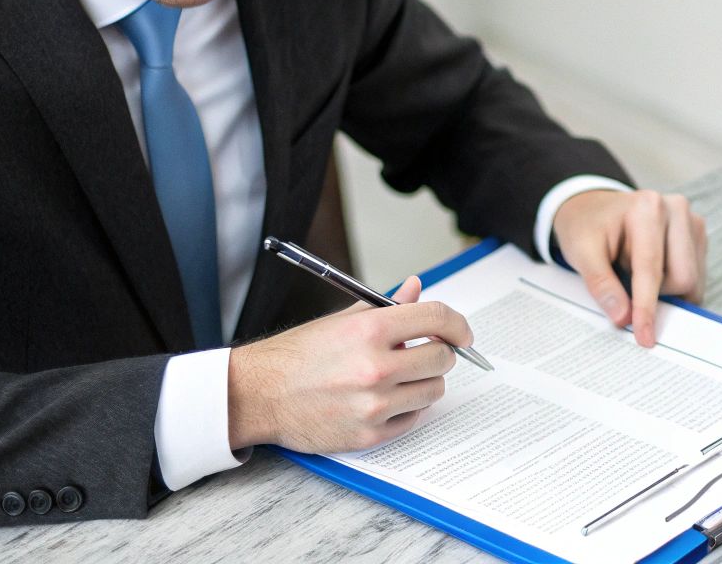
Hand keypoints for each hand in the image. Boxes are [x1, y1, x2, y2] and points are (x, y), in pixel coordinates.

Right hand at [226, 276, 470, 452]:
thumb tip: (417, 288)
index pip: (437, 318)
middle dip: (438, 353)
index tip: (462, 333)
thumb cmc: (299, 355)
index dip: (457, 324)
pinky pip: (413, 418)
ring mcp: (374, 404)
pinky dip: (407, 409)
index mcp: (370, 330)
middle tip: (422, 354)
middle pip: (442, 357)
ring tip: (400, 378)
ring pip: (433, 390)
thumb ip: (387, 306)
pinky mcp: (369, 434)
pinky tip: (386, 399)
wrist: (259, 395)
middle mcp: (375, 367)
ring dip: (424, 382)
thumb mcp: (342, 320)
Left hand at [553, 189, 707, 347]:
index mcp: (647, 208)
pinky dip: (674, 284)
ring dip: (666, 290)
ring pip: (693, 280)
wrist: (593, 208)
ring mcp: (691, 220)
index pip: (651, 269)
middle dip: (659, 296)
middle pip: (683, 278)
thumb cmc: (587, 227)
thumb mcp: (581, 252)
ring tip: (636, 273)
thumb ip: (601, 284)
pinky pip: (696, 275)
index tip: (645, 337)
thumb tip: (623, 316)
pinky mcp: (698, 233)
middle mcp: (675, 209)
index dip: (647, 307)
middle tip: (629, 292)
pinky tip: (653, 270)